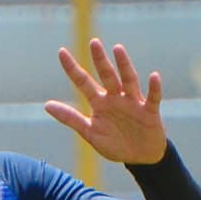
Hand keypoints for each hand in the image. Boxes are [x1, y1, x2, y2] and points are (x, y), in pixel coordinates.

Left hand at [44, 38, 167, 165]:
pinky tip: (154, 76)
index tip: (61, 52)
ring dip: (124, 65)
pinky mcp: (149, 111)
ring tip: (118, 49)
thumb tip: (46, 105)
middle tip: (93, 42)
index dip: (72, 68)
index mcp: (100, 102)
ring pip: (128, 80)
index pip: (83, 82)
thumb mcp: (89, 132)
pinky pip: (152, 98)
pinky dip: (154, 88)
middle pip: (107, 76)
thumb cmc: (115, 143)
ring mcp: (133, 102)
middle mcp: (116, 98)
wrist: (140, 157)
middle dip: (99, 60)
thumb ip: (70, 118)